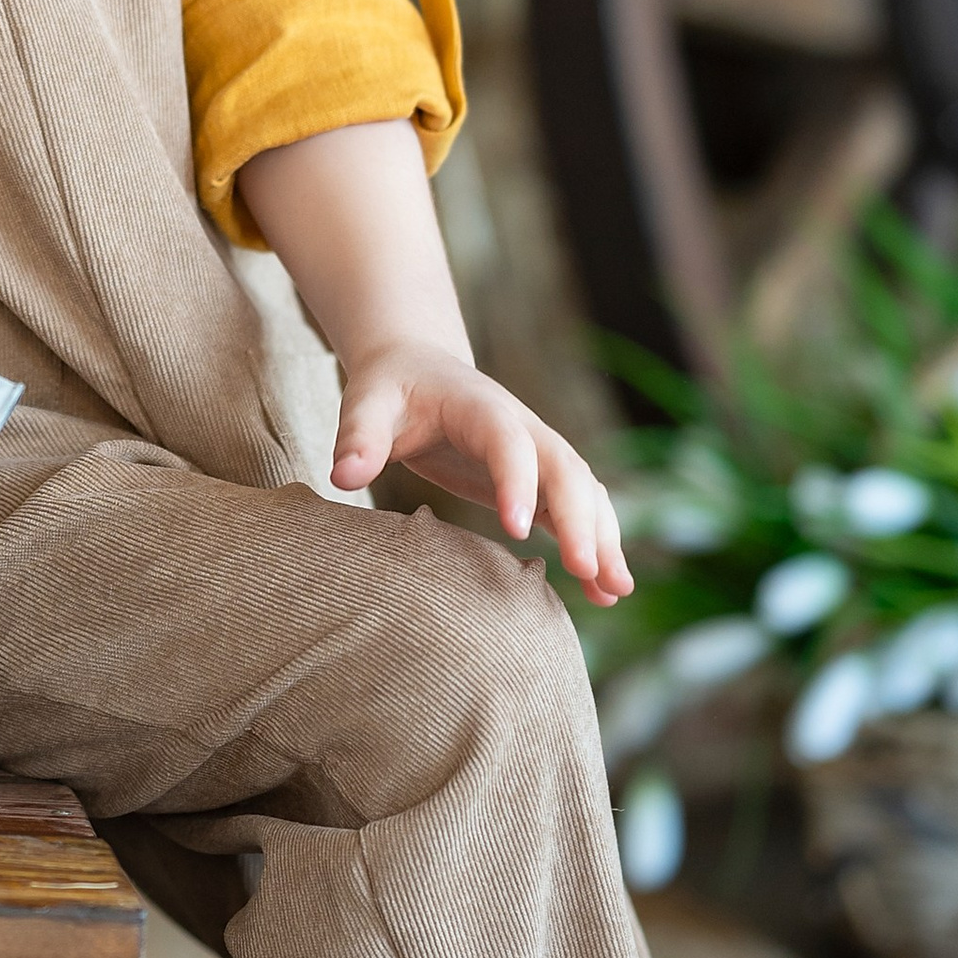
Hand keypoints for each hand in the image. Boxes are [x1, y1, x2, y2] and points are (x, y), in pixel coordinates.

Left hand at [334, 339, 632, 604]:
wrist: (417, 366)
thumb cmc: (390, 388)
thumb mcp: (366, 401)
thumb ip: (357, 436)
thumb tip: (342, 476)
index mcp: (481, 406)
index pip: (508, 443)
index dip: (517, 482)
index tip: (517, 530)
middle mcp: (522, 427)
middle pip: (564, 468)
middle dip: (580, 518)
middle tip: (587, 571)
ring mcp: (536, 452)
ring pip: (583, 491)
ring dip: (603, 536)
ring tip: (615, 590)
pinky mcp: (536, 478)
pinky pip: (576, 510)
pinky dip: (596, 544)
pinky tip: (606, 591)